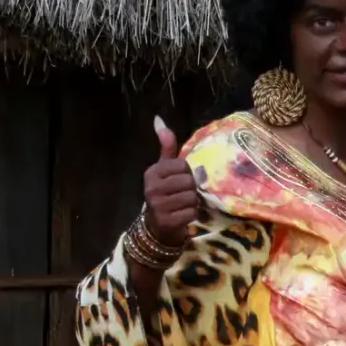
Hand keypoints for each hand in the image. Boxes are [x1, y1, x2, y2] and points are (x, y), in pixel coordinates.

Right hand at [143, 116, 197, 247]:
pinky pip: (192, 213)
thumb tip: (159, 119)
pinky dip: (193, 215)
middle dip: (192, 190)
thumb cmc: (166, 194)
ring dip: (193, 203)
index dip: (187, 174)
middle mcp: (152, 187)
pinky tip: (183, 216)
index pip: (183, 166)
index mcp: (152, 172)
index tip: (179, 181)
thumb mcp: (164, 169)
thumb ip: (166, 147)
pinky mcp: (166, 220)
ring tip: (183, 205)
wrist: (158, 226)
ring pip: (192, 197)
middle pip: (189, 182)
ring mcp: (158, 205)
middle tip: (183, 195)